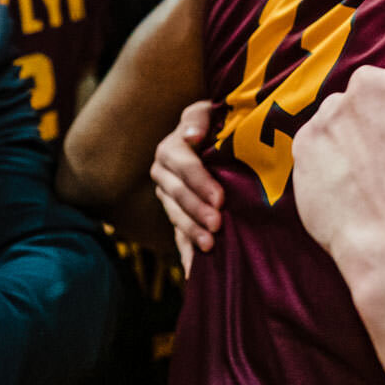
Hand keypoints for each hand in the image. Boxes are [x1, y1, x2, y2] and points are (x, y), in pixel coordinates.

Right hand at [152, 100, 223, 275]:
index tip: (220, 198)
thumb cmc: (217, 121)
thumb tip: (191, 134)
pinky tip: (193, 274)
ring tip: (209, 246)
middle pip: (178, 195)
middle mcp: (163, 174)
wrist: (218, 137)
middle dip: (197, 211)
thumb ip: (199, 117)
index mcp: (170, 150)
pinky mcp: (177, 215)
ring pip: (176, 216)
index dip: (201, 182)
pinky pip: (178, 236)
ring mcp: (168, 197)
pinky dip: (186, 254)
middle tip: (217, 226)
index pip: (184, 166)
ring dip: (191, 232)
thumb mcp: (208, 111)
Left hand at [292, 55, 384, 277]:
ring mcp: (330, 113)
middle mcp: (366, 83)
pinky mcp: (305, 144)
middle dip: (381, 117)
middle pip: (372, 93)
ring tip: (371, 177)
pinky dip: (330, 162)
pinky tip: (351, 187)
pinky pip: (317, 146)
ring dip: (353, 137)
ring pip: (342, 117)